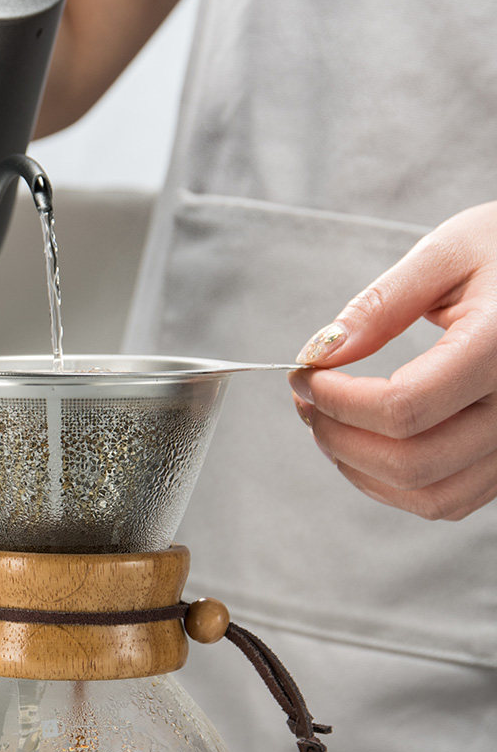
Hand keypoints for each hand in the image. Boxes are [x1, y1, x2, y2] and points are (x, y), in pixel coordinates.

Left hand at [288, 201, 496, 520]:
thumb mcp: (448, 252)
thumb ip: (381, 306)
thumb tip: (318, 354)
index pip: (403, 407)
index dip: (336, 399)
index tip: (302, 374)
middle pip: (411, 462)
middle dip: (337, 437)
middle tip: (305, 399)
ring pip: (430, 497)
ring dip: (359, 469)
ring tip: (327, 422)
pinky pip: (450, 498)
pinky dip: (393, 483)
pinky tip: (365, 443)